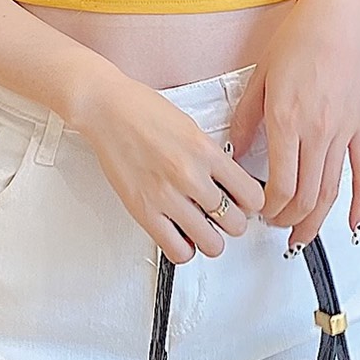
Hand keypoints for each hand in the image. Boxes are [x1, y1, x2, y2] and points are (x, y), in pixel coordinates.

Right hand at [70, 70, 268, 264]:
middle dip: (232, 222)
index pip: (253, 195)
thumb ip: (211, 157)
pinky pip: (177, 250)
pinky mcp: (144, 210)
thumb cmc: (142, 111)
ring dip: (211, 239)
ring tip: (202, 228)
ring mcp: (167, 196)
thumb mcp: (191, 127)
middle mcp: (190, 175)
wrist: (106, 109)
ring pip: (211, 243)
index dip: (252, 204)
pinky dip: (184, 249)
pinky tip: (181, 235)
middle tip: (223, 216)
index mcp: (207, 152)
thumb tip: (228, 182)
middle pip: (236, 223)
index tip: (245, 203)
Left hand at [227, 0, 359, 250]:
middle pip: (306, 196)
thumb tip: (234, 150)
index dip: (268, 208)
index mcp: (285, 120)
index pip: (279, 185)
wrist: (339, 15)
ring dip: (316, 221)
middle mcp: (316, 130)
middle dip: (288, 220)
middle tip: (275, 227)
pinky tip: (352, 222)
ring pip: (331, 192)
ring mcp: (342, 131)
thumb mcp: (260, 76)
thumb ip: (246, 119)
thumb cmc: (300, 37)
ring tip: (303, 237)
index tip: (258, 211)